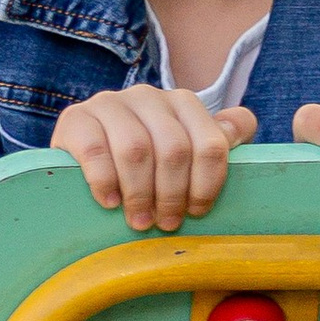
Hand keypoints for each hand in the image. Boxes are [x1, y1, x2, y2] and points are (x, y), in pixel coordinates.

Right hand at [54, 86, 254, 232]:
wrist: (79, 157)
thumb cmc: (141, 163)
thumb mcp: (180, 149)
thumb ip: (212, 139)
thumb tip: (243, 124)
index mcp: (182, 103)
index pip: (211, 143)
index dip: (208, 184)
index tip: (196, 211)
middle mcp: (148, 96)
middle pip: (174, 149)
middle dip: (173, 194)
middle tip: (166, 224)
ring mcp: (110, 103)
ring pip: (136, 150)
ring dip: (140, 194)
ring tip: (139, 221)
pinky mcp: (76, 117)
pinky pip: (96, 151)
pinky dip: (105, 182)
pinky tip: (110, 202)